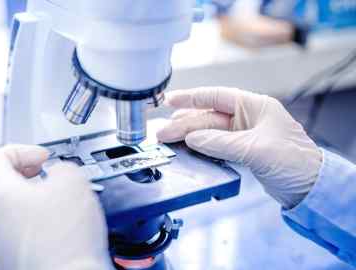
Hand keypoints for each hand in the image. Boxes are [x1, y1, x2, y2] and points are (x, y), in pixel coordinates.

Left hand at [0, 145, 111, 269]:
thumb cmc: (64, 240)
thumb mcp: (73, 182)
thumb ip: (62, 166)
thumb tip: (59, 172)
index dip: (22, 150)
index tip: (41, 156)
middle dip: (18, 171)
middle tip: (39, 171)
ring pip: (2, 207)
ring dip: (24, 195)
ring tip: (50, 197)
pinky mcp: (9, 256)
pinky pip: (12, 229)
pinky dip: (29, 219)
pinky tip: (53, 223)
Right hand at [157, 87, 321, 208]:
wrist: (309, 188)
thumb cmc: (295, 162)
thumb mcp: (257, 149)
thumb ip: (221, 143)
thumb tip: (192, 139)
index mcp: (255, 106)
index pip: (216, 96)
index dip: (191, 98)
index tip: (169, 100)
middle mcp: (247, 117)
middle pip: (207, 116)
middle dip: (184, 123)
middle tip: (162, 132)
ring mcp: (243, 135)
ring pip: (208, 131)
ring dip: (187, 135)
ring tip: (166, 139)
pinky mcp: (240, 151)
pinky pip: (213, 146)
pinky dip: (199, 147)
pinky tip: (185, 149)